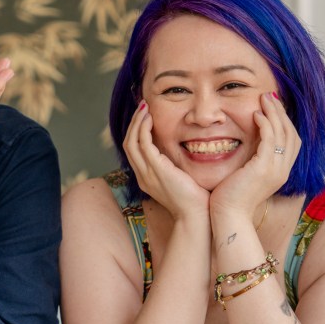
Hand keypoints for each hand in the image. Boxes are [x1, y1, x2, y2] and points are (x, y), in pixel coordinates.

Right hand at [123, 101, 208, 220]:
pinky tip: (151, 119)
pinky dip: (144, 129)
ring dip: (137, 122)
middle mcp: (142, 175)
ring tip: (145, 108)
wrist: (196, 216)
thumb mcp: (182, 180)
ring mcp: (146, 173)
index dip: (137, 131)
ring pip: (131, 142)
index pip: (134, 150)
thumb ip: (177, 166)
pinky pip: (143, 144)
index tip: (146, 116)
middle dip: (134, 123)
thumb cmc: (195, 200)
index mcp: (147, 178)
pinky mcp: (155, 170)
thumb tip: (185, 151)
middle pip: (128, 144)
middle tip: (143, 106)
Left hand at [210, 92, 300, 224]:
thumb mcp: (245, 177)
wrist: (228, 217)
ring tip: (264, 98)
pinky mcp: (264, 169)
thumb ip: (251, 161)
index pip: (291, 141)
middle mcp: (282, 170)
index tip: (273, 107)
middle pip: (291, 134)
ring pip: (282, 134)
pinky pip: (270, 140)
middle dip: (281, 113)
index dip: (284, 122)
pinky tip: (256, 114)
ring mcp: (276, 170)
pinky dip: (265, 125)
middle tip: (270, 96)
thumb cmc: (231, 199)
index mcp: (280, 172)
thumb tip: (247, 147)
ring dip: (274, 113)